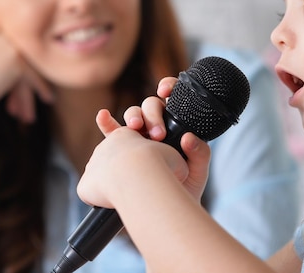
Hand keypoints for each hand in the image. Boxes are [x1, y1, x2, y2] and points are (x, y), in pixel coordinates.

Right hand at [0, 22, 53, 170]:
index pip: (12, 45)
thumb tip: (20, 57)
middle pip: (21, 56)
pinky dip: (41, 88)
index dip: (20, 66)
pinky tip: (48, 99)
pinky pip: (34, 75)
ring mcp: (7, 44)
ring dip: (34, 86)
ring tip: (42, 101)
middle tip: (37, 93)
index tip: (27, 81)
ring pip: (28, 67)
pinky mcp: (16, 59)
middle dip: (27, 78)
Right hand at [77, 78, 210, 207]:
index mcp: (176, 129)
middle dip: (152, 113)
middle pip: (149, 107)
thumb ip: (200, 154)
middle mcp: (155, 130)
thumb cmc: (183, 191)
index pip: (171, 101)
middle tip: (157, 134)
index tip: (166, 90)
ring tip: (134, 127)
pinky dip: (106, 123)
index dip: (168, 88)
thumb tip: (189, 138)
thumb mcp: (197, 172)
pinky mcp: (120, 151)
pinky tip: (103, 116)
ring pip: (132, 116)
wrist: (165, 215)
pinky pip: (111, 133)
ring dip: (132, 116)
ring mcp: (137, 139)